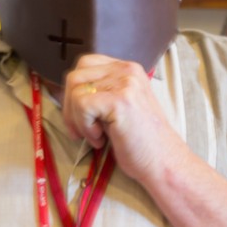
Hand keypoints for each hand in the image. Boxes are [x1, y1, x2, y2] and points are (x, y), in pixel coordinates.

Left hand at [62, 54, 184, 184]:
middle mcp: (126, 70)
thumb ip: (99, 93)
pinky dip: (85, 126)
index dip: (74, 91)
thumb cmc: (140, 141)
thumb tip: (64, 93)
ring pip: (75, 91)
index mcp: (126, 69)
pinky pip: (82, 105)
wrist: (162, 161)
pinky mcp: (120, 100)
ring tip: (95, 135)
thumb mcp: (118, 106)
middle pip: (75, 76)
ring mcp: (125, 83)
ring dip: (77, 119)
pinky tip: (101, 138)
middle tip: (80, 130)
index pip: (84, 64)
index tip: (77, 116)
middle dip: (69, 107)